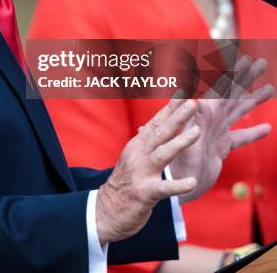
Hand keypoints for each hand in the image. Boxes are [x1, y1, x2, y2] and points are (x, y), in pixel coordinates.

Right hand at [96, 98, 199, 244]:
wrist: (105, 210)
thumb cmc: (125, 182)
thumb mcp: (134, 157)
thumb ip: (146, 141)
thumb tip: (154, 122)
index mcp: (138, 145)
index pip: (156, 122)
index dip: (170, 107)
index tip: (184, 93)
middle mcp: (138, 154)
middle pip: (160, 132)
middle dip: (177, 117)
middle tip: (193, 102)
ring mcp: (141, 173)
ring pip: (162, 154)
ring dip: (179, 142)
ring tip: (196, 132)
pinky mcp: (144, 193)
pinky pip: (163, 188)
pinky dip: (178, 184)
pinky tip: (192, 181)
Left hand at [170, 56, 272, 202]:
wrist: (170, 184)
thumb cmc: (173, 162)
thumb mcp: (183, 139)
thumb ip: (191, 120)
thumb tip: (197, 99)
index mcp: (204, 113)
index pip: (222, 87)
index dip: (234, 71)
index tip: (245, 57)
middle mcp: (211, 118)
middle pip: (233, 92)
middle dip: (247, 77)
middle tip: (261, 62)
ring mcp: (216, 132)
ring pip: (239, 111)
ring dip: (254, 99)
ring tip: (271, 89)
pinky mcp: (220, 148)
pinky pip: (239, 138)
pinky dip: (253, 133)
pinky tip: (267, 128)